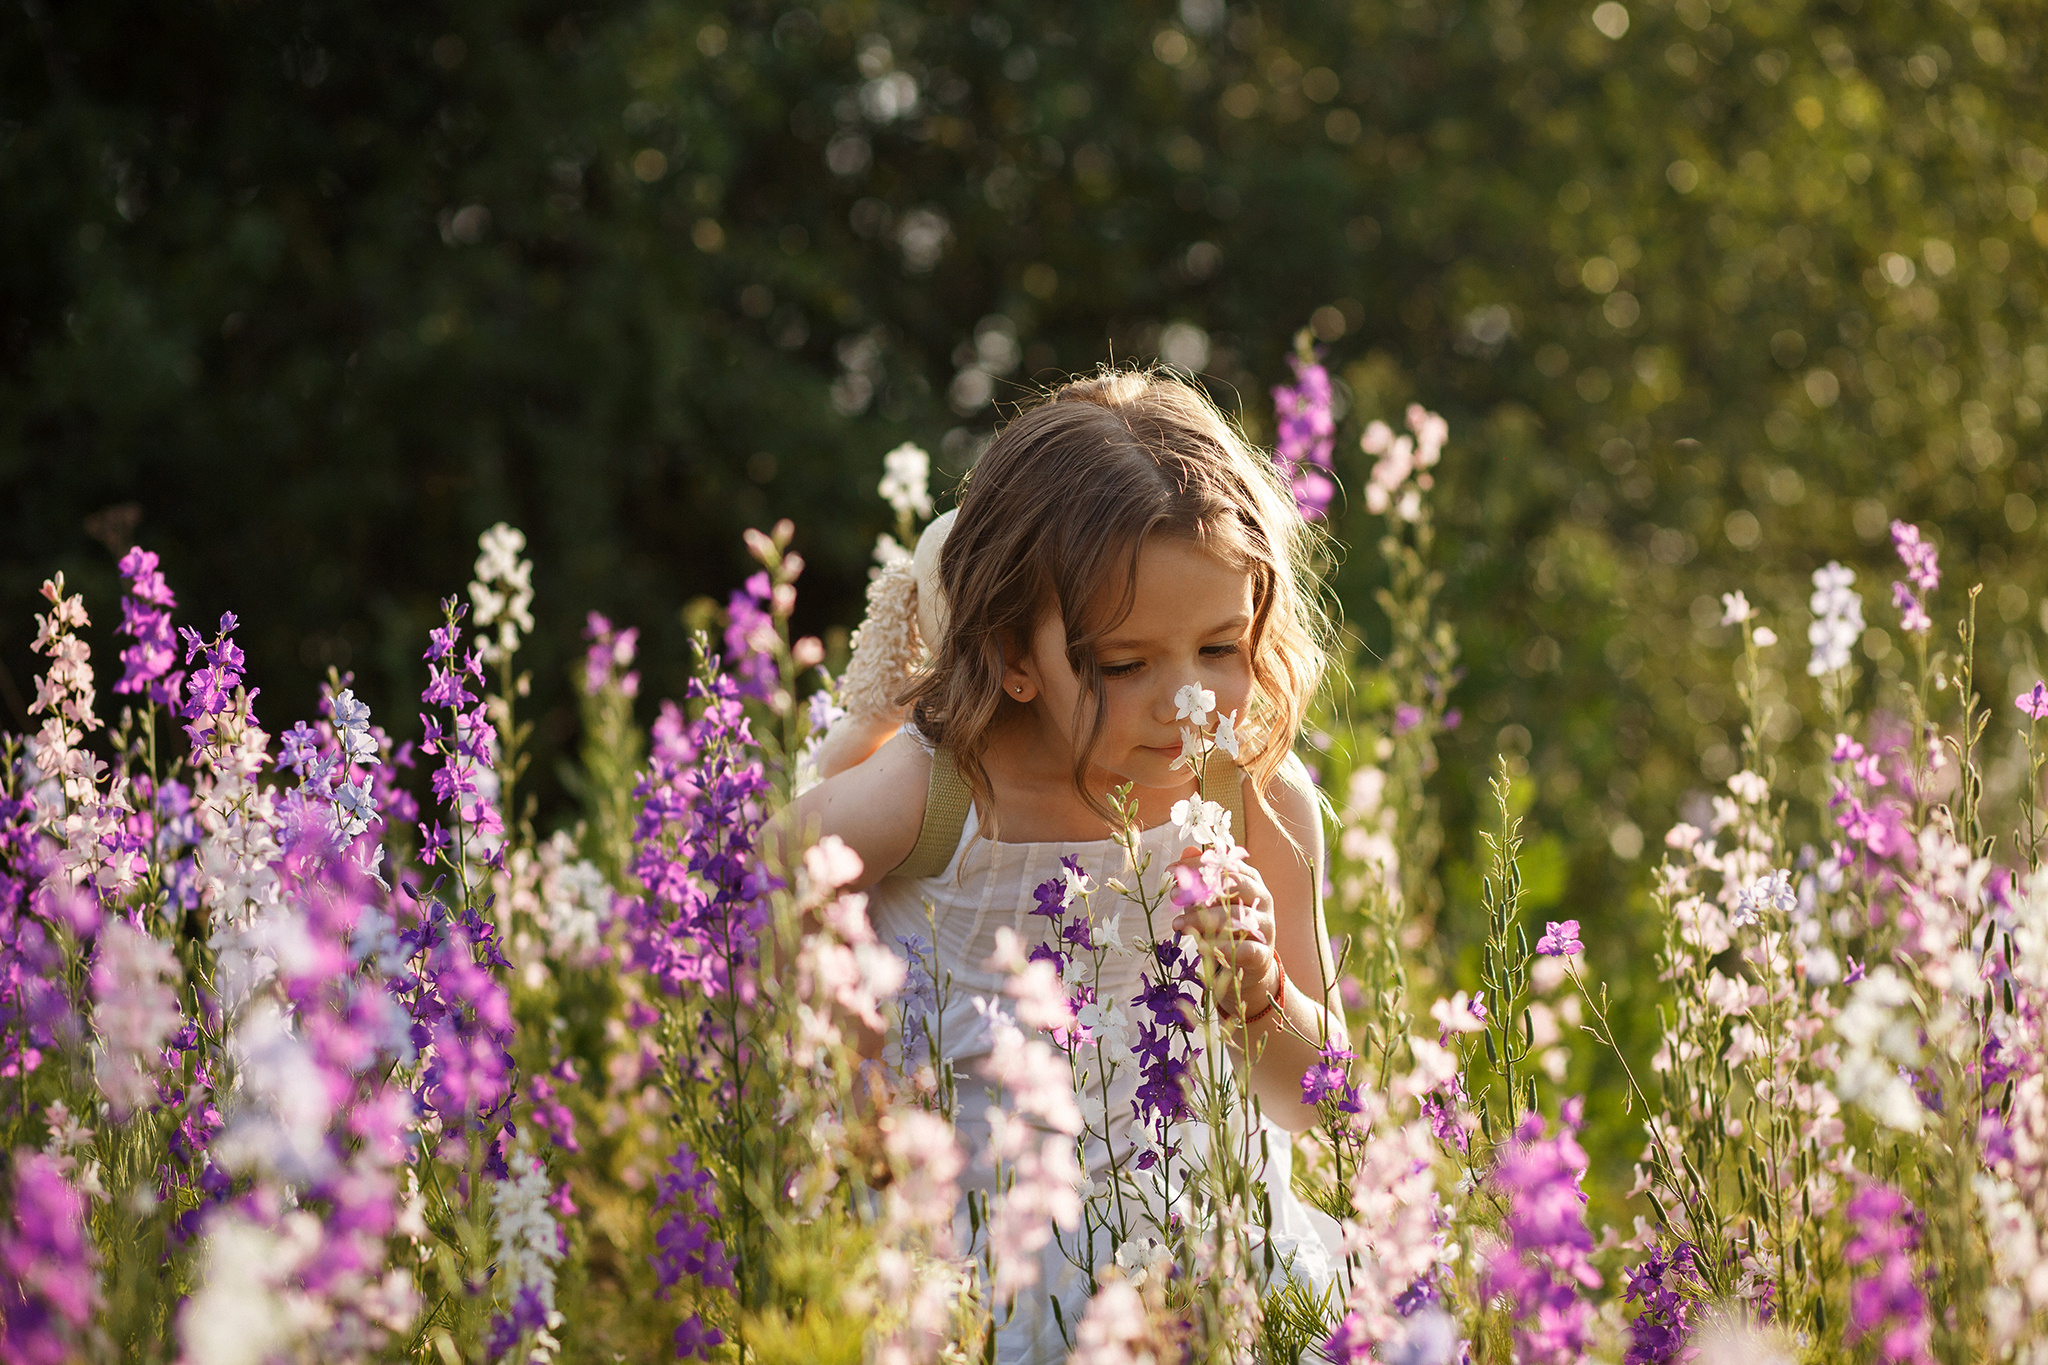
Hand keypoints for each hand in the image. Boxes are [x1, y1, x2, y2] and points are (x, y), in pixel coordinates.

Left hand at [1169, 845, 1282, 1017]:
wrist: (1248, 965)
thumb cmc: (1225, 926)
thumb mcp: (1210, 902)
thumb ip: (1201, 879)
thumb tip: (1187, 849)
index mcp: (1251, 880)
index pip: (1225, 864)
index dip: (1197, 864)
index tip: (1170, 870)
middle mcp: (1262, 898)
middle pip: (1233, 886)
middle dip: (1199, 890)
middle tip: (1173, 896)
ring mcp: (1265, 925)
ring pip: (1234, 917)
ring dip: (1200, 920)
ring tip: (1177, 924)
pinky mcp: (1263, 953)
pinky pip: (1243, 947)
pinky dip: (1220, 947)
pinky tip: (1201, 947)